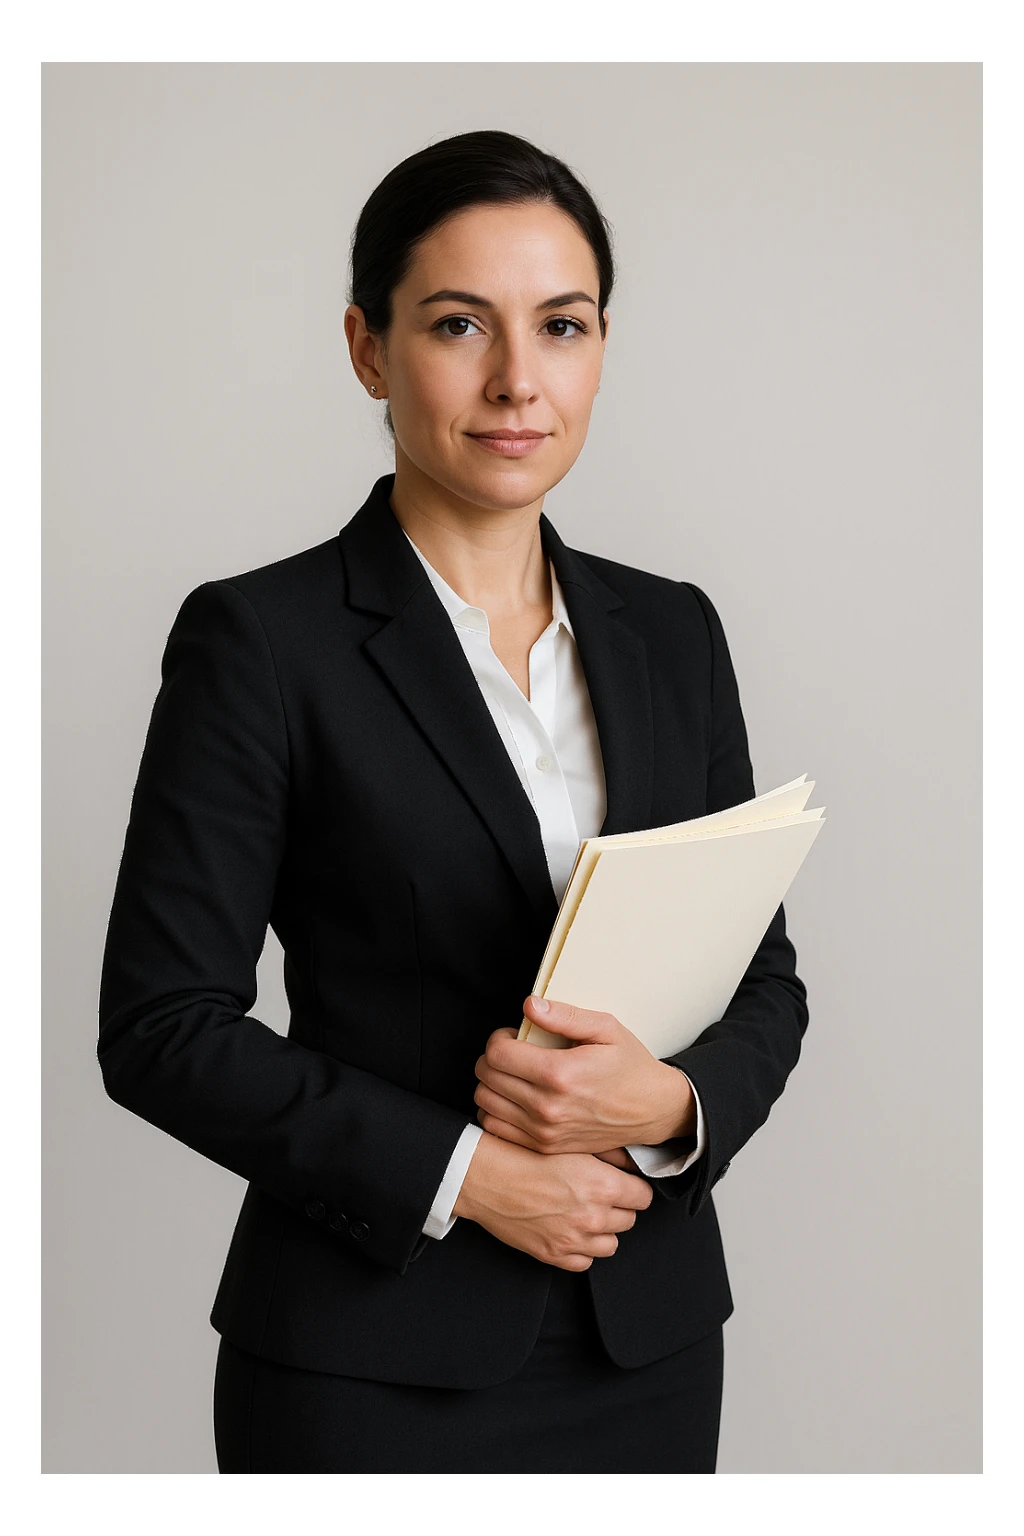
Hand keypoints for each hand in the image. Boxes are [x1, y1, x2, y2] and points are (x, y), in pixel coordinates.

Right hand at [452, 1130, 653, 1270]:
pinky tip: (570, 1230)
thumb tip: (634, 1162)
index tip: (625, 1185)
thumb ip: (610, 1154)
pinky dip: (582, 1249)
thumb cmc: (523, 1154)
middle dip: (618, 1208)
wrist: (486, 1177)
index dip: (634, 1188)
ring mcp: (573, 1239)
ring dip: (603, 1231)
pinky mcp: (554, 1255)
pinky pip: (585, 1262)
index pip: (643, 1197)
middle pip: (629, 1220)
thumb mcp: (570, 1144)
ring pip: (611, 1244)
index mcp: (602, 1184)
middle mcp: (592, 1215)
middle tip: (600, 1195)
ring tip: (585, 1213)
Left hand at [473, 995, 696, 1156]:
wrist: (653, 1111)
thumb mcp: (606, 1029)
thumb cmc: (630, 1066)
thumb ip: (565, 1016)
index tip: (513, 1036)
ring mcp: (544, 1131)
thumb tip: (530, 1005)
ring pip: (486, 1102)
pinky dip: (495, 1109)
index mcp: (560, 1073)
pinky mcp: (544, 1147)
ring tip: (513, 1073)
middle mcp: (547, 1107)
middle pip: (487, 1077)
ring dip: (491, 1083)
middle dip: (492, 1058)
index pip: (497, 1054)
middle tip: (513, 1052)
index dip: (499, 1038)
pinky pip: (496, 1128)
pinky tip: (513, 1097)